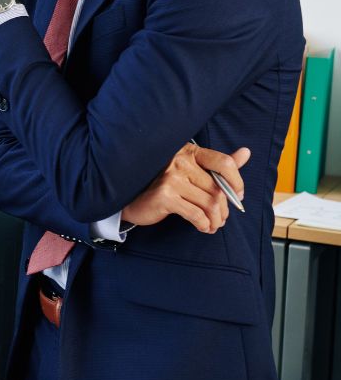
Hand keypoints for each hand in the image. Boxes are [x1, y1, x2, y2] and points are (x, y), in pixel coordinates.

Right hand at [122, 143, 250, 232]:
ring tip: (214, 225)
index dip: (236, 181)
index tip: (237, 196)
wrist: (134, 199)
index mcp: (190, 152)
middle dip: (225, 209)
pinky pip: (195, 214)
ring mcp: (171, 178)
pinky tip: (203, 227)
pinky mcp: (164, 196)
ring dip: (216, 220)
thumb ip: (218, 165)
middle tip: (222, 219)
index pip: (223, 163)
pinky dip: (204, 224)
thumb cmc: (166, 186)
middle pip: (218, 189)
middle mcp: (180, 162)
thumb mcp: (193, 171)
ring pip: (209, 203)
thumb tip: (246, 152)